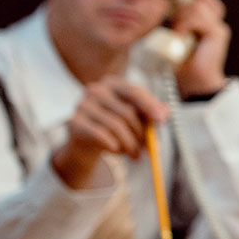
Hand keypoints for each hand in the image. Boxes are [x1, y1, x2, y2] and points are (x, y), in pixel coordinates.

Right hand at [51, 79, 169, 188]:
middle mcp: (96, 90)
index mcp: (113, 84)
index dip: (150, 106)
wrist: (85, 142)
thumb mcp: (134, 118)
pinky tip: (118, 151)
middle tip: (147, 148)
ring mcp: (82, 105)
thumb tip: (164, 113)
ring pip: (116, 126)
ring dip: (130, 144)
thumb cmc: (115, 126)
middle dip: (141, 134)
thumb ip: (149, 113)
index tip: (162, 120)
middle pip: (127, 112)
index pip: (135, 92)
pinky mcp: (74, 121)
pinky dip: (114, 146)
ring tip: (135, 154)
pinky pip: (101, 135)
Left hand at [170, 0, 230, 96]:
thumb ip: (176, 16)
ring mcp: (218, 26)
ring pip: (196, 5)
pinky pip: (198, 17)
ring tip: (176, 32)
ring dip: (181, 17)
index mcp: (206, 19)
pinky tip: (179, 36)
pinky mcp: (218, 33)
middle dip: (181, 4)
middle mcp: (215, 20)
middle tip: (173, 22)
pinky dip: (184, 25)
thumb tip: (165, 0)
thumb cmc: (179, 61)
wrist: (192, 82)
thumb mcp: (174, 32)